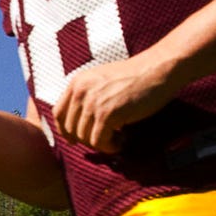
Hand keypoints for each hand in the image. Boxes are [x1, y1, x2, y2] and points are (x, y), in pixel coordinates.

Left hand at [50, 49, 179, 152]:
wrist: (157, 68)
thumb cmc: (136, 76)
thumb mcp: (102, 80)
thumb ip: (88, 95)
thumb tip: (81, 123)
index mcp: (77, 82)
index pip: (58, 113)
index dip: (65, 131)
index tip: (75, 140)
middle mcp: (81, 91)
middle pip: (72, 129)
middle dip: (87, 140)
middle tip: (106, 140)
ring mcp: (93, 102)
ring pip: (85, 138)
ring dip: (102, 144)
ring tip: (118, 139)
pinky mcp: (107, 114)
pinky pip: (99, 142)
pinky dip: (110, 147)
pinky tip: (122, 141)